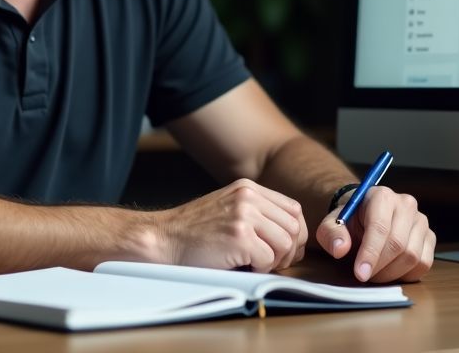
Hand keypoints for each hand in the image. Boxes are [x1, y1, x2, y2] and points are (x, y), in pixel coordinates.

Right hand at [154, 179, 307, 272]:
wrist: (163, 239)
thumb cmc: (194, 232)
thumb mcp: (228, 208)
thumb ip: (257, 212)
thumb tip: (292, 236)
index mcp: (248, 188)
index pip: (293, 210)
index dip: (295, 234)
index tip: (285, 251)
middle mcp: (248, 197)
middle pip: (295, 227)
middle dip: (289, 251)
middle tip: (272, 263)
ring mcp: (244, 215)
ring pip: (286, 243)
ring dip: (275, 261)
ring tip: (255, 264)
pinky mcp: (239, 236)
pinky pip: (269, 259)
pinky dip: (260, 269)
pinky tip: (241, 265)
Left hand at [316, 186, 433, 282]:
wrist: (364, 215)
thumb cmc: (349, 220)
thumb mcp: (331, 224)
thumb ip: (332, 234)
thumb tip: (340, 249)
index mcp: (381, 196)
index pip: (380, 228)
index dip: (370, 254)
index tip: (360, 274)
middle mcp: (406, 204)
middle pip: (398, 244)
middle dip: (379, 267)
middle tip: (364, 276)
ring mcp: (421, 221)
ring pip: (413, 256)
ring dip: (392, 273)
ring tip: (375, 273)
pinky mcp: (429, 237)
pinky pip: (424, 263)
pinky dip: (407, 274)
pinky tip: (390, 271)